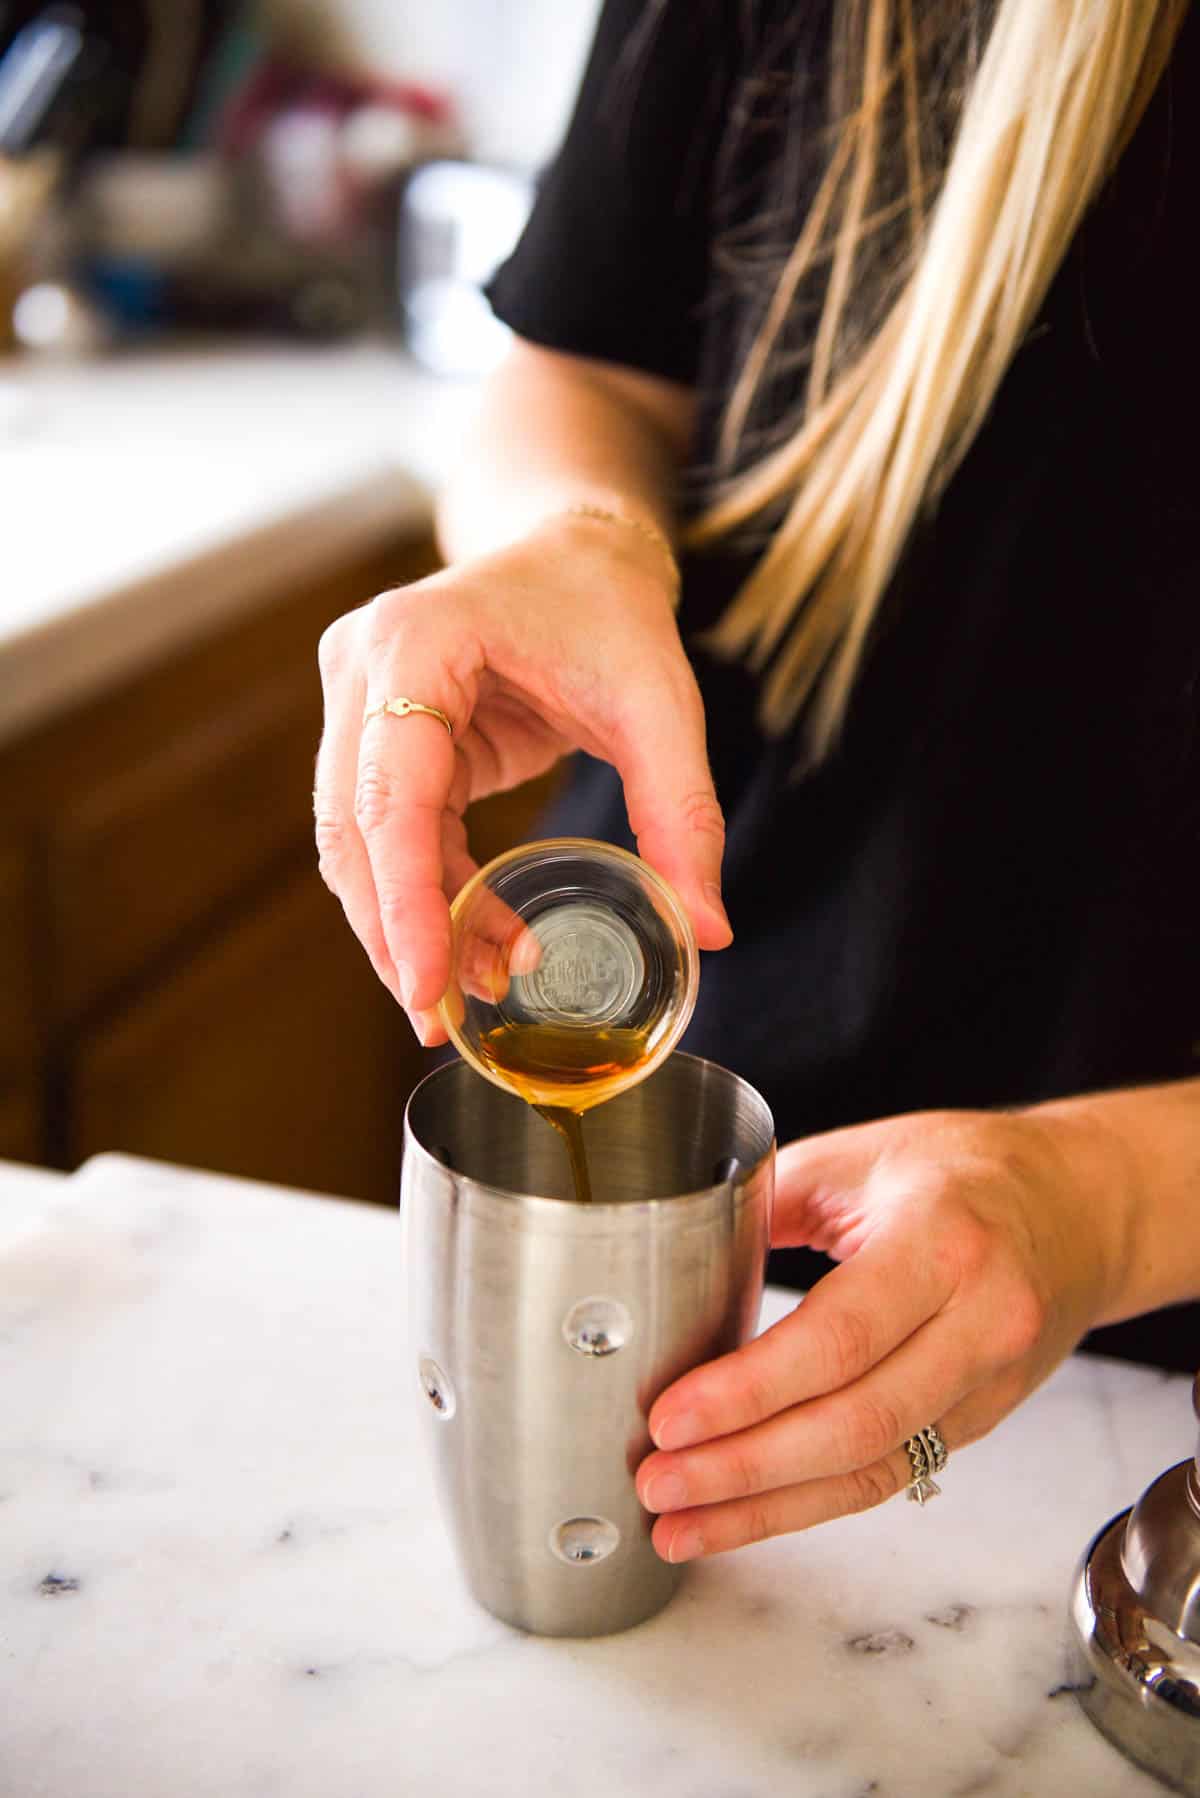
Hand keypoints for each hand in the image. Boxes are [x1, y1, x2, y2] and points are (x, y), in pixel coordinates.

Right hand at [313, 514, 731, 1041]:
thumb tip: (709, 931)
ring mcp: (357, 699)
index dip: (405, 902)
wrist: (577, 546)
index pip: (389, 796)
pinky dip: (427, 895)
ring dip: (408, 925)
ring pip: (356, 843)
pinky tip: (476, 944)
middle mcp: (361, 668)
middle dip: (395, 934)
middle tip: (441, 1021)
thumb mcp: (661, 705)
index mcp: (413, 644)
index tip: (427, 986)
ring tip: (472, 994)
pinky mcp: (375, 733)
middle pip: (352, 832)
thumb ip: (682, 814)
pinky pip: (389, 833)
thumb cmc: (611, 608)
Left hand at [636, 1104, 1127, 1559]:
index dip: (749, 1391)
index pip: (839, 1338)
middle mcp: (979, 1322)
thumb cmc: (963, 1171)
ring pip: (870, 1470)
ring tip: (678, 1524)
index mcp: (943, 1241)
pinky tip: (743, 1517)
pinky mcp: (979, 1423)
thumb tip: (669, 1254)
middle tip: (657, 1480)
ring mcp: (987, 1385)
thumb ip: (768, 1199)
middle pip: (854, 1423)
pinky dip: (808, 1504)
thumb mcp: (859, 1156)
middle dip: (743, 1466)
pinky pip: (887, 1476)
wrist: (1077, 1209)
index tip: (670, 1417)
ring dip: (766, 1508)